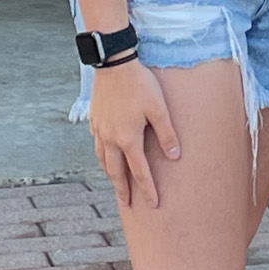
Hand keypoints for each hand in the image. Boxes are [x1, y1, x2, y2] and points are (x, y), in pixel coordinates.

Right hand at [87, 59, 178, 208]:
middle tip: (126, 204)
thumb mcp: (158, 108)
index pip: (139, 171)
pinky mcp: (94, 120)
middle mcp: (110, 139)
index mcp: (128, 139)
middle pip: (116, 172)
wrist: (113, 64)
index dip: (147, 189)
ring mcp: (99, 130)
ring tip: (115, 183)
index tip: (153, 204)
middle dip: (122, 190)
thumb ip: (167, 133)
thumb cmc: (139, 84)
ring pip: (103, 160)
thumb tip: (175, 156)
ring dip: (110, 174)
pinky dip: (102, 155)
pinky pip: (97, 145)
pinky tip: (106, 154)